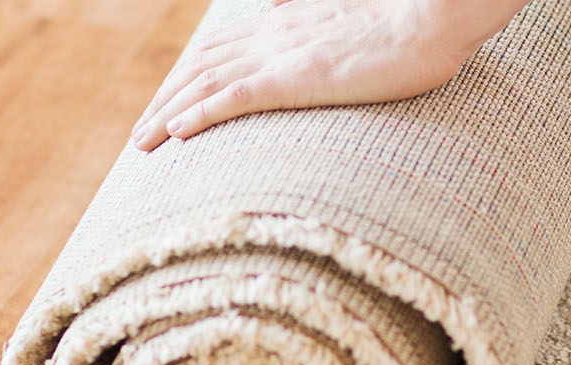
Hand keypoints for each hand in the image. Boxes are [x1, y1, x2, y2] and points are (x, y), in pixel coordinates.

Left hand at [129, 0, 529, 150]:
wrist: (431, 17)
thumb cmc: (407, 25)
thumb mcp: (351, 25)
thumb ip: (315, 28)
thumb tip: (287, 20)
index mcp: (284, 23)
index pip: (217, 50)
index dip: (185, 79)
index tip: (166, 107)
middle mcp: (272, 34)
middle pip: (199, 66)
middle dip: (163, 100)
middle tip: (140, 135)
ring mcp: (281, 55)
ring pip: (205, 84)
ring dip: (167, 113)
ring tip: (141, 142)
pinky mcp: (295, 76)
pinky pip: (233, 97)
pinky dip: (199, 114)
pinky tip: (176, 133)